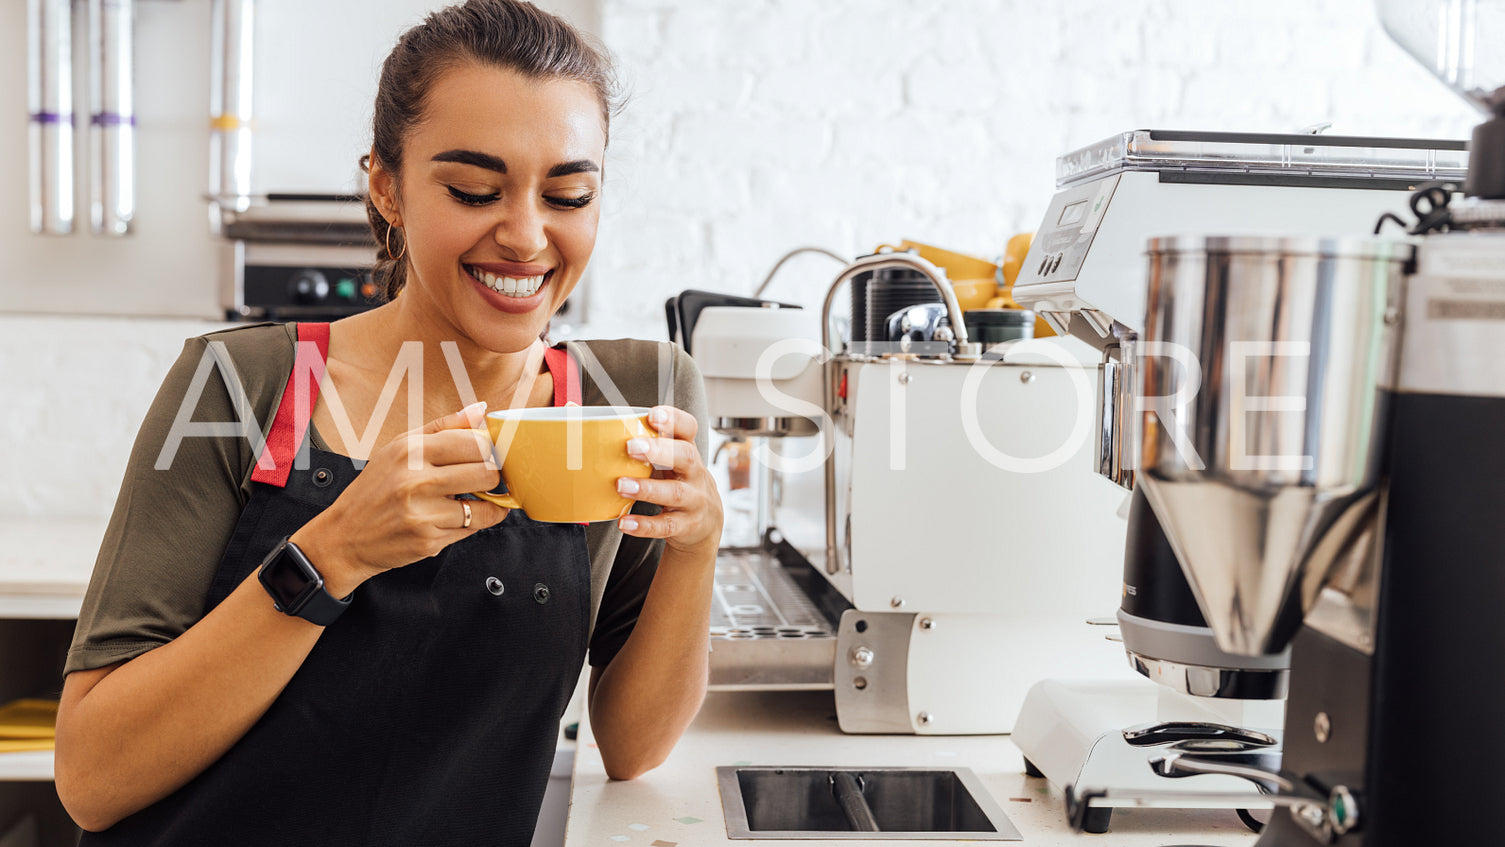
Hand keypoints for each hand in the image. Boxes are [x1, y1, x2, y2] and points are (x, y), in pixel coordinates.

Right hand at [291, 401, 508, 594]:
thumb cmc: (374, 489)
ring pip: (484, 505)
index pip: (473, 443)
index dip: (488, 449)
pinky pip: (471, 528)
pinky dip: (474, 522)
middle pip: (486, 473)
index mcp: (409, 451)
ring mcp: (423, 514)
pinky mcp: (429, 541)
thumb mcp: (399, 448)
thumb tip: (482, 410)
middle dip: (491, 475)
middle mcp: (415, 481)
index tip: (488, 454)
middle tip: (484, 477)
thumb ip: (443, 427)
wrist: (345, 536)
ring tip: (473, 497)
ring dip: (487, 502)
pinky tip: (460, 515)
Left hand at [615, 406, 722, 557]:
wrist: (705, 523)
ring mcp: (694, 500)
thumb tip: (573, 411)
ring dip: (647, 489)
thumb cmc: (674, 481)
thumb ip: (633, 441)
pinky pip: (666, 526)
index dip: (673, 420)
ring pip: (674, 493)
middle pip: (685, 457)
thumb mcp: (664, 461)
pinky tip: (625, 522)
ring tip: (621, 486)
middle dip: (659, 450)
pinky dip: (645, 525)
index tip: (653, 416)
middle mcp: (694, 473)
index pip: (688, 428)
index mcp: (686, 450)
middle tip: (632, 447)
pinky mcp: (686, 525)